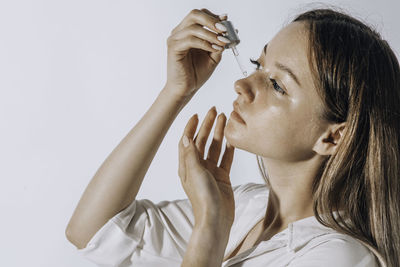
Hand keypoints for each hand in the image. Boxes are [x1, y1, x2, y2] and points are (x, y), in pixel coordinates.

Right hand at [165, 9, 228, 99]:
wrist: (186, 89)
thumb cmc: (196, 73)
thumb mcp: (213, 55)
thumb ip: (219, 42)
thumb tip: (231, 30)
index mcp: (187, 31)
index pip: (200, 15)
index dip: (213, 16)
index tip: (226, 21)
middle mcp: (179, 32)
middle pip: (195, 14)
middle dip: (212, 20)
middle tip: (224, 29)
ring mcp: (175, 39)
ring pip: (194, 27)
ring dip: (211, 34)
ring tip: (222, 43)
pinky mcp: (173, 48)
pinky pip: (191, 40)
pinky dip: (205, 43)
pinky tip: (214, 49)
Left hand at [178, 106, 234, 226]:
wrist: (216, 219)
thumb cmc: (203, 199)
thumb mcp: (194, 174)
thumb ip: (191, 155)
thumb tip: (185, 136)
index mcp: (187, 166)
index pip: (187, 141)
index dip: (191, 127)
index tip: (197, 114)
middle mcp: (198, 167)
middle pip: (202, 141)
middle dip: (207, 126)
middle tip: (214, 111)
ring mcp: (211, 172)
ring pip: (215, 147)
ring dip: (219, 133)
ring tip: (224, 118)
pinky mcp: (222, 177)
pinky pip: (226, 158)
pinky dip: (229, 147)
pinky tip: (232, 138)